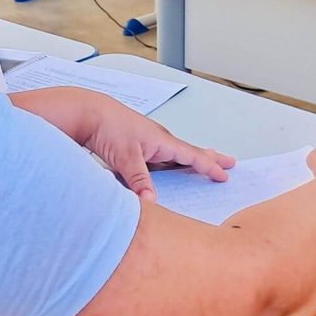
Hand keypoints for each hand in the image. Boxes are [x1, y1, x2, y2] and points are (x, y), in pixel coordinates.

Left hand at [82, 95, 235, 200]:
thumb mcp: (125, 157)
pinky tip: (166, 169)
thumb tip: (151, 203)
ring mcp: (146, 142)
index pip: (192, 156)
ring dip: (189, 161)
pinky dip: (169, 164)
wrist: (87, 112)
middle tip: (228, 162)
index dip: (209, 166)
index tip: (225, 174)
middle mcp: (158, 140)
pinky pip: (158, 158)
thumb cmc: (108, 127)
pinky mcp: (134, 146)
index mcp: (162, 141)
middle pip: (189, 152)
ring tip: (203, 164)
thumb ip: (139, 181)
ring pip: (174, 155)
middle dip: (208, 158)